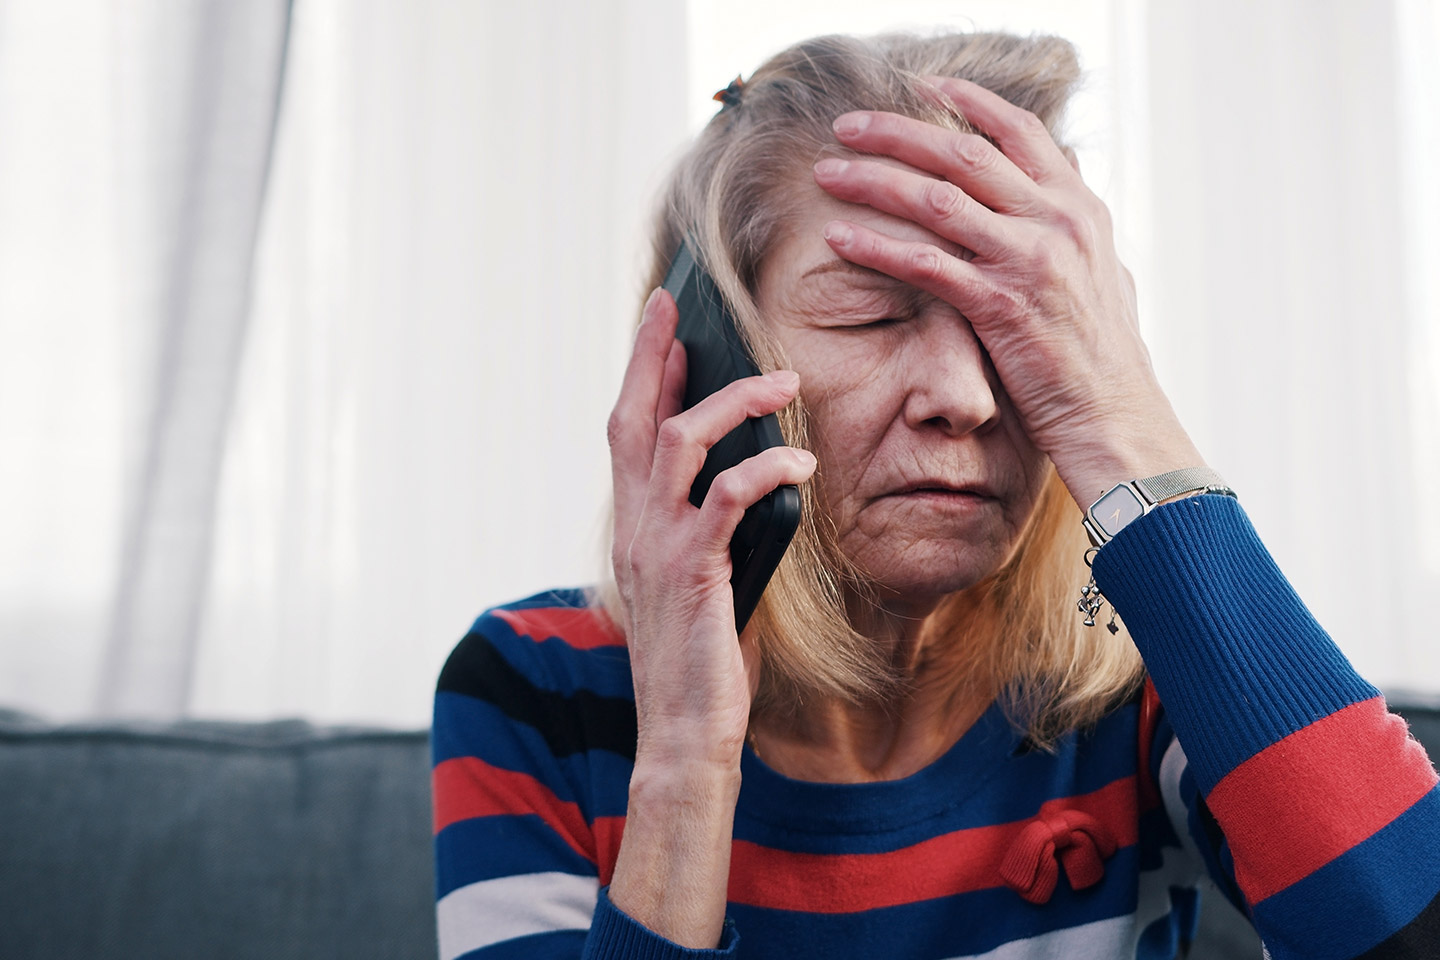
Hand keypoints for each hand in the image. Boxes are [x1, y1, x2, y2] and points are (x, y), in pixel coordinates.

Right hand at [608, 287, 815, 766]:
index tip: (659, 324)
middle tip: (676, 305)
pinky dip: (765, 467)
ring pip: (678, 443)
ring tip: (782, 380)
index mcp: (633, 526)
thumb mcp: (699, 579)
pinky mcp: (694, 570)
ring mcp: (657, 547)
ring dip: (730, 401)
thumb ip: (705, 527)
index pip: (627, 432)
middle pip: (634, 419)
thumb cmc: (701, 657)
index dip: (639, 374)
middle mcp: (633, 528)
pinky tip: (801, 460)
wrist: (686, 730)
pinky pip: (727, 498)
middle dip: (653, 355)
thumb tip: (746, 475)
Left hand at [811, 76, 1202, 505]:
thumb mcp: (1103, 271)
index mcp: (1078, 206)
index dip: (967, 100)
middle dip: (898, 131)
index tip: (921, 84)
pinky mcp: (1001, 304)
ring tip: (828, 174)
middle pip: (965, 153)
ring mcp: (1029, 260)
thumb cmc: (1101, 355)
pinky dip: (877, 245)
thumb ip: (1073, 226)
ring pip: (937, 199)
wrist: (1116, 415)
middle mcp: (1057, 221)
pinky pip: (925, 263)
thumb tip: (1063, 184)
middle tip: (847, 124)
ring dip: (874, 180)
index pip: (1019, 131)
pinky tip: (840, 237)